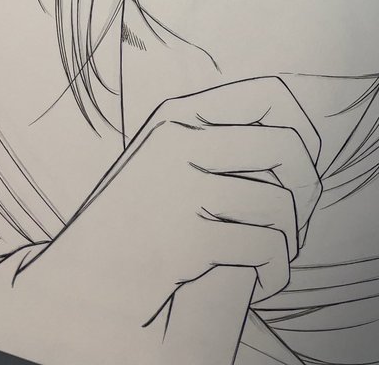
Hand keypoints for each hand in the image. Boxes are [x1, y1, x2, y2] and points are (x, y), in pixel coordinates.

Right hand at [17, 77, 321, 349]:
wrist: (68, 284)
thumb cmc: (130, 226)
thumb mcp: (166, 159)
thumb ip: (215, 139)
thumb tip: (300, 133)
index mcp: (179, 115)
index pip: (273, 94)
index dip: (305, 129)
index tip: (304, 166)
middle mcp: (180, 140)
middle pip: (289, 146)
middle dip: (310, 189)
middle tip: (300, 220)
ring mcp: (180, 187)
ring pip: (280, 203)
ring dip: (294, 239)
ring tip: (280, 256)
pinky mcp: (183, 238)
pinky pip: (264, 246)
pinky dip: (278, 270)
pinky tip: (268, 281)